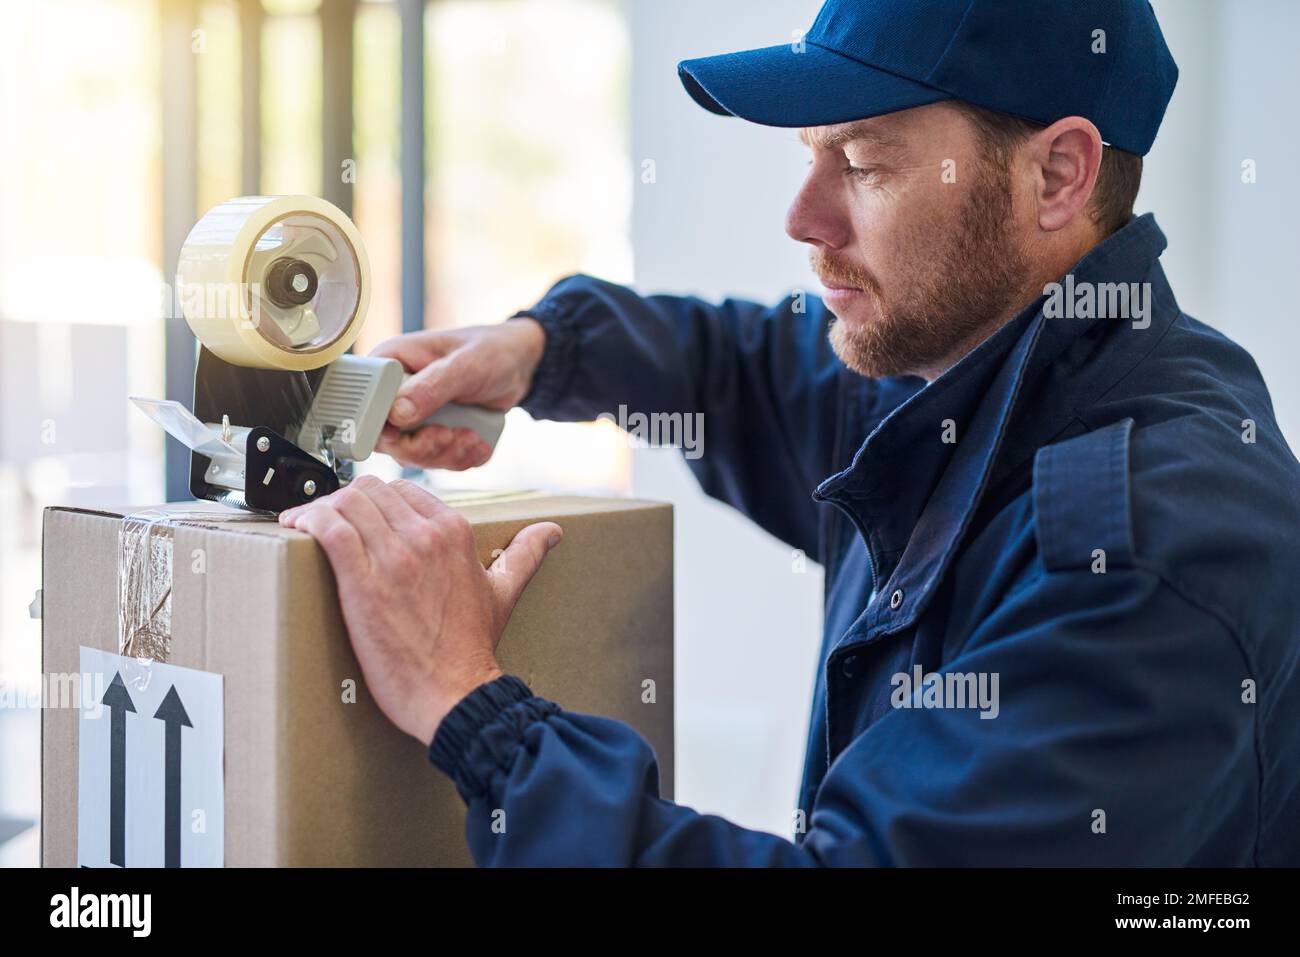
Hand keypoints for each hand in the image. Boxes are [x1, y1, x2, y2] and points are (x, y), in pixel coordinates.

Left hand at [280, 474, 562, 743]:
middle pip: (370, 491)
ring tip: (305, 524)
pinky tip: (296, 527)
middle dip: (344, 501)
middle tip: (327, 522)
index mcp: (454, 531)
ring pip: (346, 503)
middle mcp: (426, 537)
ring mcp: (394, 558)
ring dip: (320, 508)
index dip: (374, 499)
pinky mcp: (363, 583)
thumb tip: (551, 532)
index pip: (402, 489)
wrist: (456, 694)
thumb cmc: (473, 649)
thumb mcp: (504, 591)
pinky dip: (308, 521)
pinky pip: (329, 530)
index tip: (358, 516)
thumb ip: (524, 553)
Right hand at [370, 317, 545, 469]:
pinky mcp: (432, 434)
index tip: (404, 433)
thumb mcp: (465, 364)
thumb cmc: (489, 350)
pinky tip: (477, 441)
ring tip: (472, 436)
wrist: (518, 363)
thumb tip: (397, 413)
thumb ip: (432, 386)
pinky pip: (437, 461)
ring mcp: (413, 417)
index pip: (361, 405)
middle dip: (422, 447)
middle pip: (385, 440)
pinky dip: (460, 459)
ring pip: (412, 456)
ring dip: (446, 455)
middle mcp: (394, 393)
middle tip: (451, 436)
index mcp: (389, 365)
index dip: (378, 427)